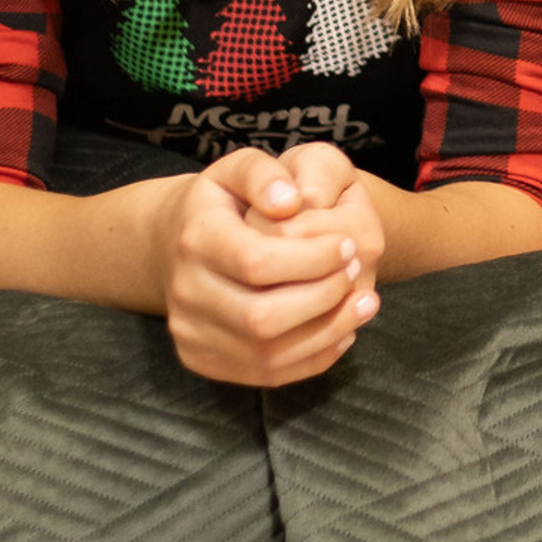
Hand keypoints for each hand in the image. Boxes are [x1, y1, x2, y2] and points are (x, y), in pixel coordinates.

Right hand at [150, 151, 377, 386]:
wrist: (177, 244)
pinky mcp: (202, 360)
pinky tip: (343, 330)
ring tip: (365, 302)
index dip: (313, 258)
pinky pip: (266, 374)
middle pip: (262, 316)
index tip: (348, 244)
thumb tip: (291, 199)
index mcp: (195, 239)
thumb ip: (264, 173)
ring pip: (267, 354)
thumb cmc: (222, 202)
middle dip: (324, 295)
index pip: (258, 262)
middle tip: (357, 270)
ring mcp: (191, 332)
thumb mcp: (238, 168)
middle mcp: (185, 292)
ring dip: (327, 330)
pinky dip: (313, 357)